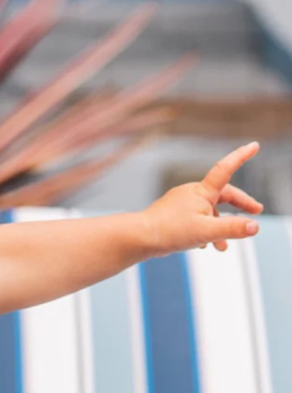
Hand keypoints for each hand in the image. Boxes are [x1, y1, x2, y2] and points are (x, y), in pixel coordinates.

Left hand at [141, 142, 263, 257]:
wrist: (137, 238)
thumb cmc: (169, 231)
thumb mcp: (207, 231)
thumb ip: (232, 229)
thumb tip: (254, 227)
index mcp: (202, 192)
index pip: (226, 169)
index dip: (241, 157)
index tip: (254, 145)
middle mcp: (191, 193)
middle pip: (222, 195)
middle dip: (239, 205)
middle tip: (255, 213)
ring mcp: (180, 204)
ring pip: (207, 212)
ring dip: (219, 227)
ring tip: (223, 247)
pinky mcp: (171, 216)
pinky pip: (193, 220)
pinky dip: (203, 231)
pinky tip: (201, 246)